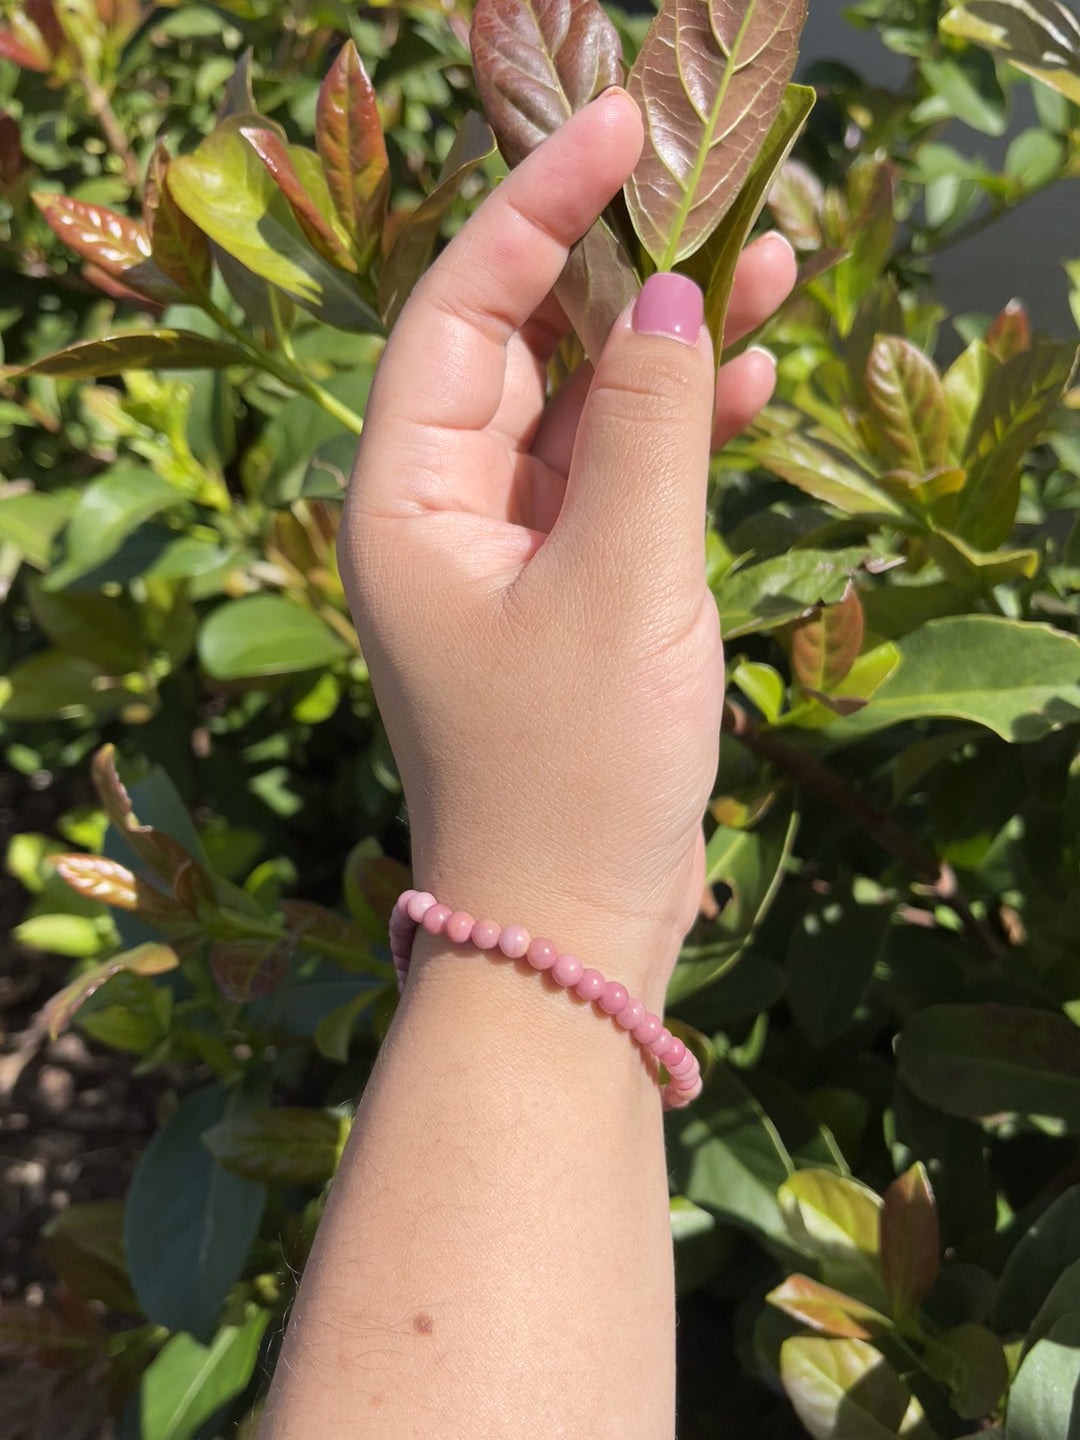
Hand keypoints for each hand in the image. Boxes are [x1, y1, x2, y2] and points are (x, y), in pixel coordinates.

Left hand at [338, 89, 795, 997]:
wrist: (570, 924)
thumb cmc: (572, 769)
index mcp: (404, 498)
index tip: (619, 129)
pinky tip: (747, 388)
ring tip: (768, 276)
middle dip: (618, 273)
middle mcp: (440, 510)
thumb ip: (644, 427)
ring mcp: (505, 552)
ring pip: (580, 409)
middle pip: (523, 347)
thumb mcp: (621, 582)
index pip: (461, 309)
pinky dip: (673, 434)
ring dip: (663, 348)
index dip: (536, 207)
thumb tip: (669, 294)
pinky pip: (614, 479)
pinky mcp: (565, 590)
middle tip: (720, 201)